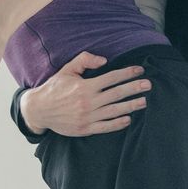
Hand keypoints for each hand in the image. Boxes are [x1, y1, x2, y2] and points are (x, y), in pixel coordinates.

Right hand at [20, 54, 152, 136]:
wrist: (38, 110)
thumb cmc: (54, 88)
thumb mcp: (67, 70)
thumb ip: (84, 60)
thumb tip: (104, 60)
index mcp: (84, 86)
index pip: (111, 78)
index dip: (127, 73)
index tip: (139, 70)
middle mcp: (88, 101)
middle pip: (117, 93)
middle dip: (134, 88)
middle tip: (149, 85)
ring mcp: (87, 116)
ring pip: (114, 110)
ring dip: (131, 105)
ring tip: (143, 101)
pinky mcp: (85, 128)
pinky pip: (106, 126)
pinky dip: (118, 123)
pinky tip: (128, 119)